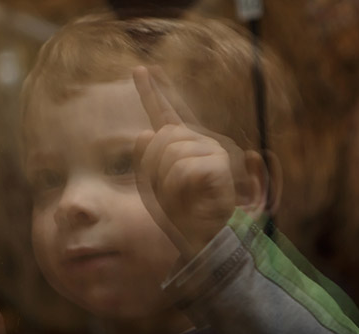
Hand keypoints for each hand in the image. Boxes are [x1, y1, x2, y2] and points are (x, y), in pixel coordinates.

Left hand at [132, 66, 259, 257]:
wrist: (202, 239)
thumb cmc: (181, 216)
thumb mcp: (154, 188)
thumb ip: (146, 160)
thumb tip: (145, 133)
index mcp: (181, 146)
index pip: (164, 114)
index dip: (152, 91)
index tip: (140, 69)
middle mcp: (198, 142)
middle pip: (159, 139)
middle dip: (154, 171)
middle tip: (172, 194)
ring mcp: (211, 150)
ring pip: (168, 154)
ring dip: (167, 183)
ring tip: (184, 198)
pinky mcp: (218, 164)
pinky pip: (182, 170)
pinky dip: (179, 190)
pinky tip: (195, 198)